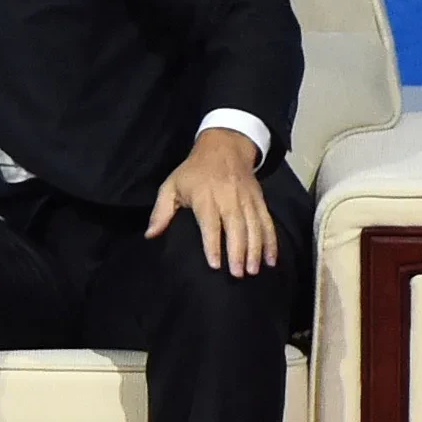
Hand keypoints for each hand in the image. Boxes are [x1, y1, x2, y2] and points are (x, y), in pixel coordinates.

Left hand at [145, 127, 277, 275]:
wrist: (224, 147)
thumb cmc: (193, 171)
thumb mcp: (171, 185)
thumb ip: (161, 211)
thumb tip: (150, 235)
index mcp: (205, 196)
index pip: (210, 223)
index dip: (213, 244)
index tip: (215, 264)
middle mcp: (228, 198)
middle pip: (236, 227)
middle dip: (238, 252)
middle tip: (238, 274)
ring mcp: (246, 199)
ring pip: (254, 226)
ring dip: (256, 250)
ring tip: (253, 271)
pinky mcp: (259, 200)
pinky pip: (267, 222)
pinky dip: (271, 241)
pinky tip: (271, 259)